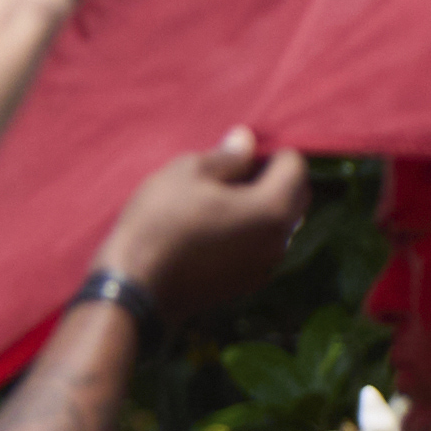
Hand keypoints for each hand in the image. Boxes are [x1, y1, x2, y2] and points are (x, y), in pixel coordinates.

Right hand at [103, 131, 308, 320]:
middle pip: (296, 196)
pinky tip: (212, 233)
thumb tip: (247, 141)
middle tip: (230, 175)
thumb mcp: (186, 173)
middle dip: (273, 179)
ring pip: (278, 224)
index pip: (295, 165)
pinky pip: (260, 248)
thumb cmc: (158, 223)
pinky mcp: (246, 285)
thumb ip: (227, 156)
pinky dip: (248, 234)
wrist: (134, 288)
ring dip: (260, 208)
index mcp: (272, 207)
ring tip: (217, 205)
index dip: (269, 152)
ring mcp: (264, 266)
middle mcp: (280, 239)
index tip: (238, 154)